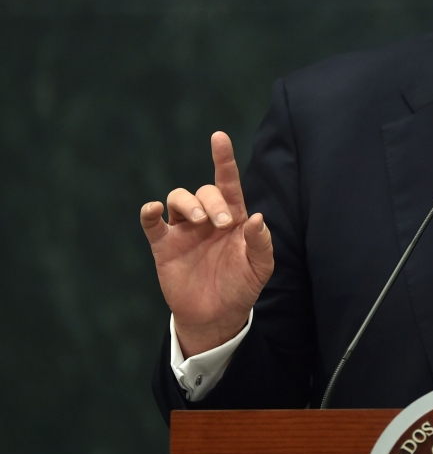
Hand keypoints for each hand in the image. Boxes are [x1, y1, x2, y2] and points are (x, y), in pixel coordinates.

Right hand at [140, 132, 273, 356]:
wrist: (217, 316)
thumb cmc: (242, 286)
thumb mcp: (260, 267)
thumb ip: (261, 242)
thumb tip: (257, 217)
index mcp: (233, 218)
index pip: (228, 182)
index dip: (223, 159)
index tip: (219, 137)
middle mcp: (207, 218)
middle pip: (205, 191)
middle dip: (213, 201)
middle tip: (221, 224)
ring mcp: (184, 230)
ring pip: (178, 198)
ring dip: (188, 203)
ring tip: (198, 221)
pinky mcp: (164, 246)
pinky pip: (153, 224)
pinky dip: (150, 213)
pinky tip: (153, 210)